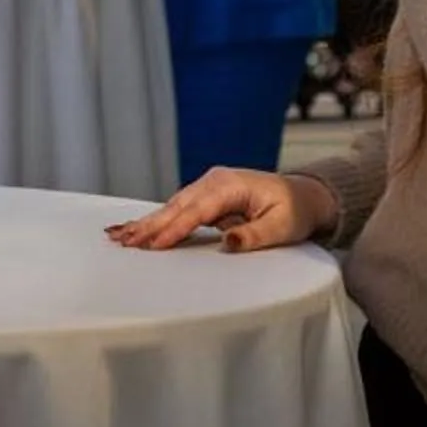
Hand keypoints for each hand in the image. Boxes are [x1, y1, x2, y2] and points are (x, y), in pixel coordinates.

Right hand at [106, 168, 335, 252]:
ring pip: (173, 207)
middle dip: (150, 224)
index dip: (174, 229)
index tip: (154, 245)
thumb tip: (227, 242)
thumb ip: (254, 235)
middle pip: (176, 206)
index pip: (196, 210)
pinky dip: (158, 220)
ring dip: (148, 222)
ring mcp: (208, 187)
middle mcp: (214, 182)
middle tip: (123, 241)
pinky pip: (179, 210)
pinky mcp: (207, 197)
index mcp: (230, 185)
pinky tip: (139, 228)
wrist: (303, 195)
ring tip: (122, 237)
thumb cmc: (295, 211)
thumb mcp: (282, 226)